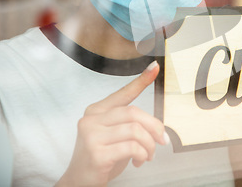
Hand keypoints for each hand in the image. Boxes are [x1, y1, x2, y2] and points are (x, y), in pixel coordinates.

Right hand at [56, 61, 166, 186]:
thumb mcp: (116, 136)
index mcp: (97, 111)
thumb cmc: (101, 157)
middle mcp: (91, 119)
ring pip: (135, 130)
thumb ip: (130, 125)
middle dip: (154, 127)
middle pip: (134, 113)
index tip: (154, 67)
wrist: (79, 182)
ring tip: (147, 155)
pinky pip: (132, 147)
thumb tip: (158, 126)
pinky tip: (139, 161)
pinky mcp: (96, 153)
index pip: (123, 93)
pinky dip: (142, 154)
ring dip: (149, 145)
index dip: (141, 80)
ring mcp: (92, 136)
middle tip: (162, 140)